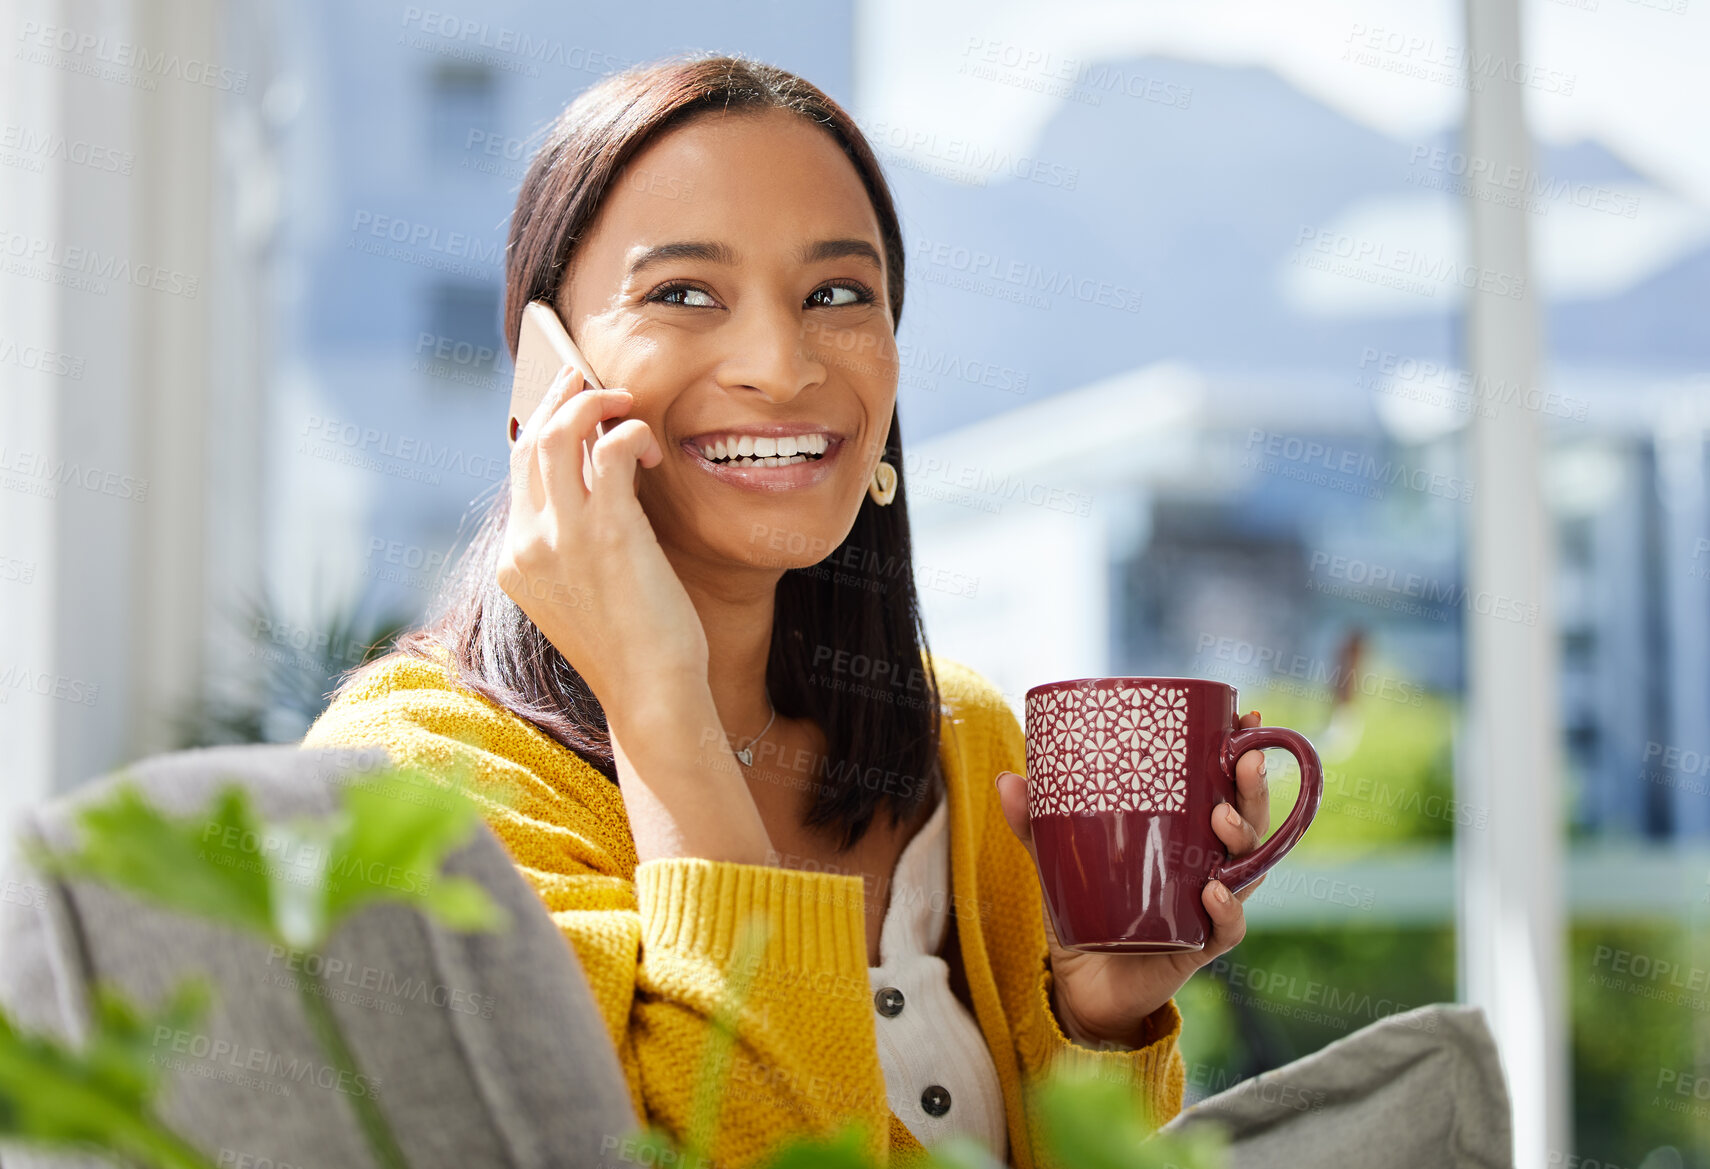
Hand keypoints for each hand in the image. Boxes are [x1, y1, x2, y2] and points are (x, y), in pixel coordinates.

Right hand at [500, 363, 769, 864]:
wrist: (651, 693)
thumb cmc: (634, 647)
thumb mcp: (587, 593)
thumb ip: (576, 543)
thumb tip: (604, 483)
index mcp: (517, 560)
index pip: (516, 470)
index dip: (539, 425)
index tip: (564, 403)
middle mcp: (527, 543)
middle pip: (527, 441)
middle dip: (556, 397)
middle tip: (587, 376)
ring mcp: (560, 537)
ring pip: (556, 434)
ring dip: (590, 402)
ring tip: (622, 399)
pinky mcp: (605, 532)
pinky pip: (605, 449)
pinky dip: (625, 432)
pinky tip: (647, 446)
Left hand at [995, 710, 1271, 1048]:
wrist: (1082, 987)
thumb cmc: (1086, 912)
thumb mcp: (1059, 862)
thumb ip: (1036, 825)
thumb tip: (1008, 779)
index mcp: (1185, 838)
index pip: (1225, 789)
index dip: (1242, 755)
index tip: (1247, 716)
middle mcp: (1208, 868)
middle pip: (1250, 823)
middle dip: (1253, 789)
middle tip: (1243, 759)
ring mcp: (1207, 907)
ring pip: (1249, 870)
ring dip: (1242, 838)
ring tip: (1222, 818)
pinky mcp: (1198, 947)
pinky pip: (1227, 929)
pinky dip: (1226, 910)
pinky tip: (1212, 891)